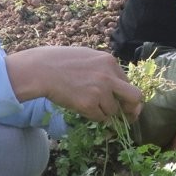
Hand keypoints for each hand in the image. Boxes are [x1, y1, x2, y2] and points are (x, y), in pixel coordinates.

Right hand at [5, 47, 141, 122]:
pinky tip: (80, 106)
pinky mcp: (89, 104)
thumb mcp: (87, 57)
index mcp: (109, 61)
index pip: (127, 82)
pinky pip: (99, 118)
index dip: (125, 95)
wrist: (41, 70)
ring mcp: (100, 91)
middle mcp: (109, 76)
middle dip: (132, 109)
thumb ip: (102, 68)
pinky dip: (92, 116)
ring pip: (113, 111)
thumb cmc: (59, 61)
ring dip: (104, 112)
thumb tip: (114, 86)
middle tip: (127, 117)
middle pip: (135, 98)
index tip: (124, 103)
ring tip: (87, 103)